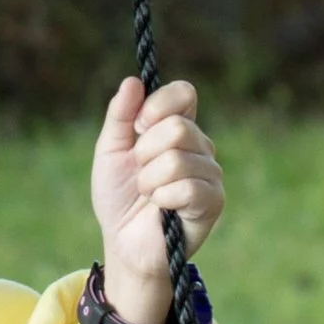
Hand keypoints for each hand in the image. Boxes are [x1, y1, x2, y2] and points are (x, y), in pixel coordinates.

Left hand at [92, 76, 223, 323]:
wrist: (122, 242)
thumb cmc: (119, 197)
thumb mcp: (110, 151)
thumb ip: (119, 116)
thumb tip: (133, 81)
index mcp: (177, 127)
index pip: (185, 93)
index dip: (158, 104)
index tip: (137, 127)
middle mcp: (200, 146)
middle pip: (177, 127)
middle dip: (145, 152)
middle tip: (140, 171)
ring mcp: (210, 174)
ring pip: (177, 159)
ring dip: (149, 180)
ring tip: (148, 194)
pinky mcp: (213, 201)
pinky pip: (187, 187)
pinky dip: (162, 198)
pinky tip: (161, 208)